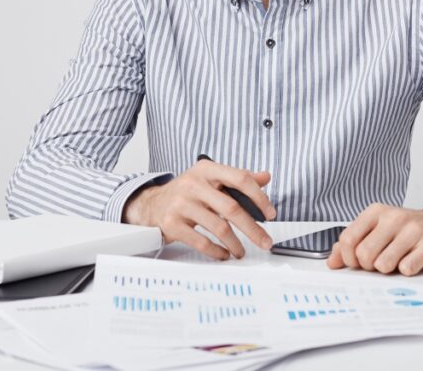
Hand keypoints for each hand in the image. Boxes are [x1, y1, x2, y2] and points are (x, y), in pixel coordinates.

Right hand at [122, 159, 276, 260]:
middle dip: (253, 229)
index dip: (259, 197)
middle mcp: (193, 184)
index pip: (240, 178)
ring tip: (241, 251)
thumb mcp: (211, 178)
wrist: (152, 204)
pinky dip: (217, 251)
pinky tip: (224, 254)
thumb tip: (265, 177)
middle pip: (231, 208)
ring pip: (219, 228)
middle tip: (265, 241)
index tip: (270, 213)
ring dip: (235, 244)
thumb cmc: (187, 192)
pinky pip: (202, 242)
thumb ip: (238, 178)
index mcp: (206, 169)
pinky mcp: (172, 223)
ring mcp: (181, 204)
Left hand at [326, 204, 422, 275]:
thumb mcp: (377, 230)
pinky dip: (407, 271)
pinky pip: (408, 268)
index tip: (357, 263)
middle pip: (364, 254)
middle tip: (380, 263)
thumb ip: (353, 243)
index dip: (349, 258)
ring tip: (397, 262)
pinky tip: (412, 262)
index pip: (348, 240)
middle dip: (369, 266)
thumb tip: (332, 262)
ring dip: (388, 270)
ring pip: (384, 264)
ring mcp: (414, 229)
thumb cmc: (406, 230)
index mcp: (376, 212)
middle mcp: (394, 217)